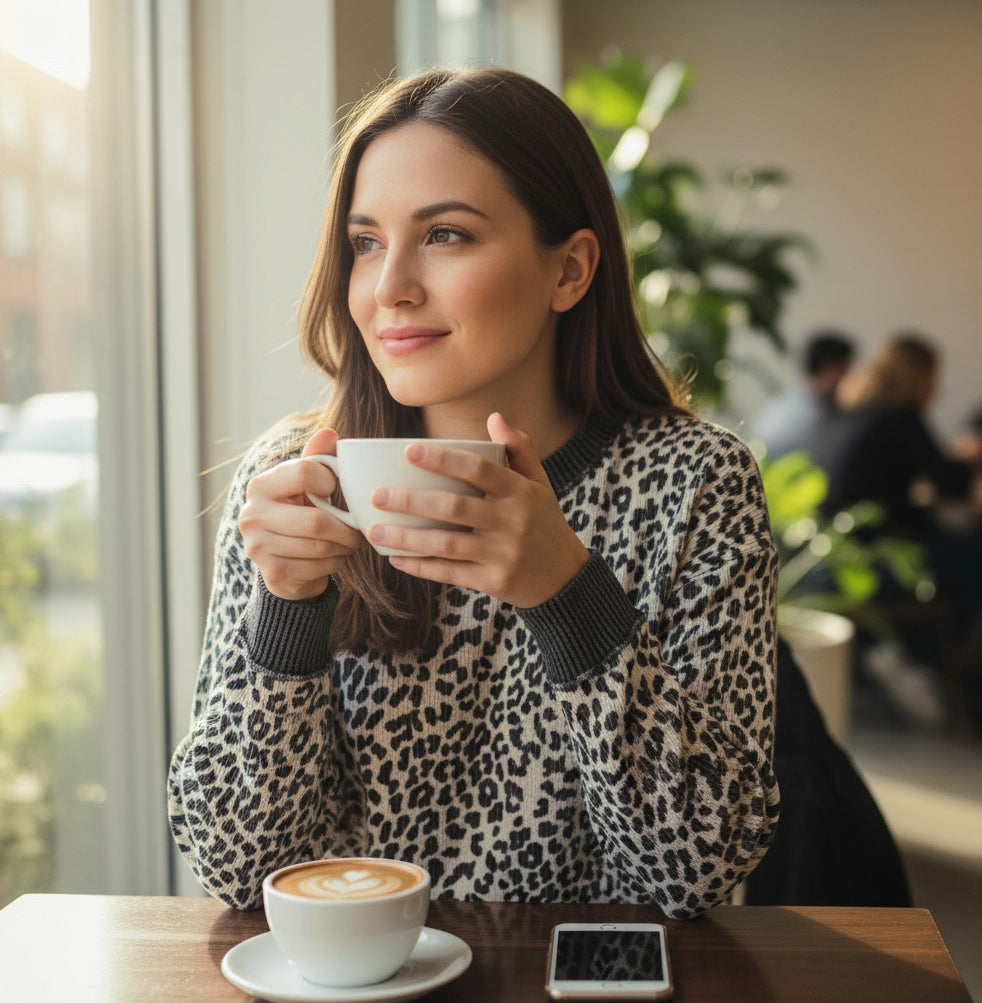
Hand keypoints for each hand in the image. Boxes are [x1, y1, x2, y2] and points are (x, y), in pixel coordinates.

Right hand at [238, 428, 366, 600]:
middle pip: (317, 521)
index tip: (337, 488)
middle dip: (347, 528)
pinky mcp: (272, 573)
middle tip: (361, 529)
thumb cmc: (300, 513)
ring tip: (351, 542)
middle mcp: (251, 515)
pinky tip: (335, 557)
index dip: (330, 480)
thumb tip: (330, 433)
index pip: (303, 472)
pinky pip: (319, 567)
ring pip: (321, 547)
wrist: (284, 563)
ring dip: (344, 546)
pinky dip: (335, 562)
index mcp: (260, 486)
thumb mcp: (308, 485)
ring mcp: (258, 547)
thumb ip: (318, 459)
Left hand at [368, 412, 589, 607]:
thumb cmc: (545, 524)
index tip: (409, 451)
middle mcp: (512, 521)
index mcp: (521, 492)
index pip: (479, 468)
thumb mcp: (540, 485)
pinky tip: (395, 558)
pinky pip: (449, 572)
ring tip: (375, 530)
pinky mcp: (493, 581)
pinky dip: (420, 566)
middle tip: (378, 495)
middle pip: (454, 507)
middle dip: (411, 500)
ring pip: (446, 543)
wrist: (566, 579)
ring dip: (406, 537)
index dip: (444, 459)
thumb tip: (495, 418)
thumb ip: (519, 450)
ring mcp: (502, 554)